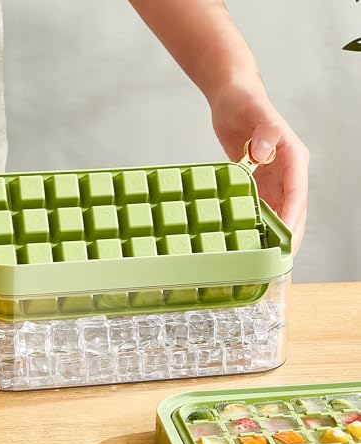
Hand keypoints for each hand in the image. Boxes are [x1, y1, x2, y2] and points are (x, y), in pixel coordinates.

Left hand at [209, 81, 308, 252]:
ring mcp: (272, 177)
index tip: (287, 238)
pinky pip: (260, 205)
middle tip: (278, 260)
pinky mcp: (257, 180)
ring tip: (265, 257)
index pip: (297, 193)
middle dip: (288, 234)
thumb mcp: (256, 112)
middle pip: (292, 209)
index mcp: (293, 157)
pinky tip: (249, 238)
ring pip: (277, 211)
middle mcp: (286, 171)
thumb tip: (264, 152)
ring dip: (273, 234)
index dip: (293, 217)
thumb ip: (265, 131)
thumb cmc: (246, 101)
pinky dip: (257, 223)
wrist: (231, 98)